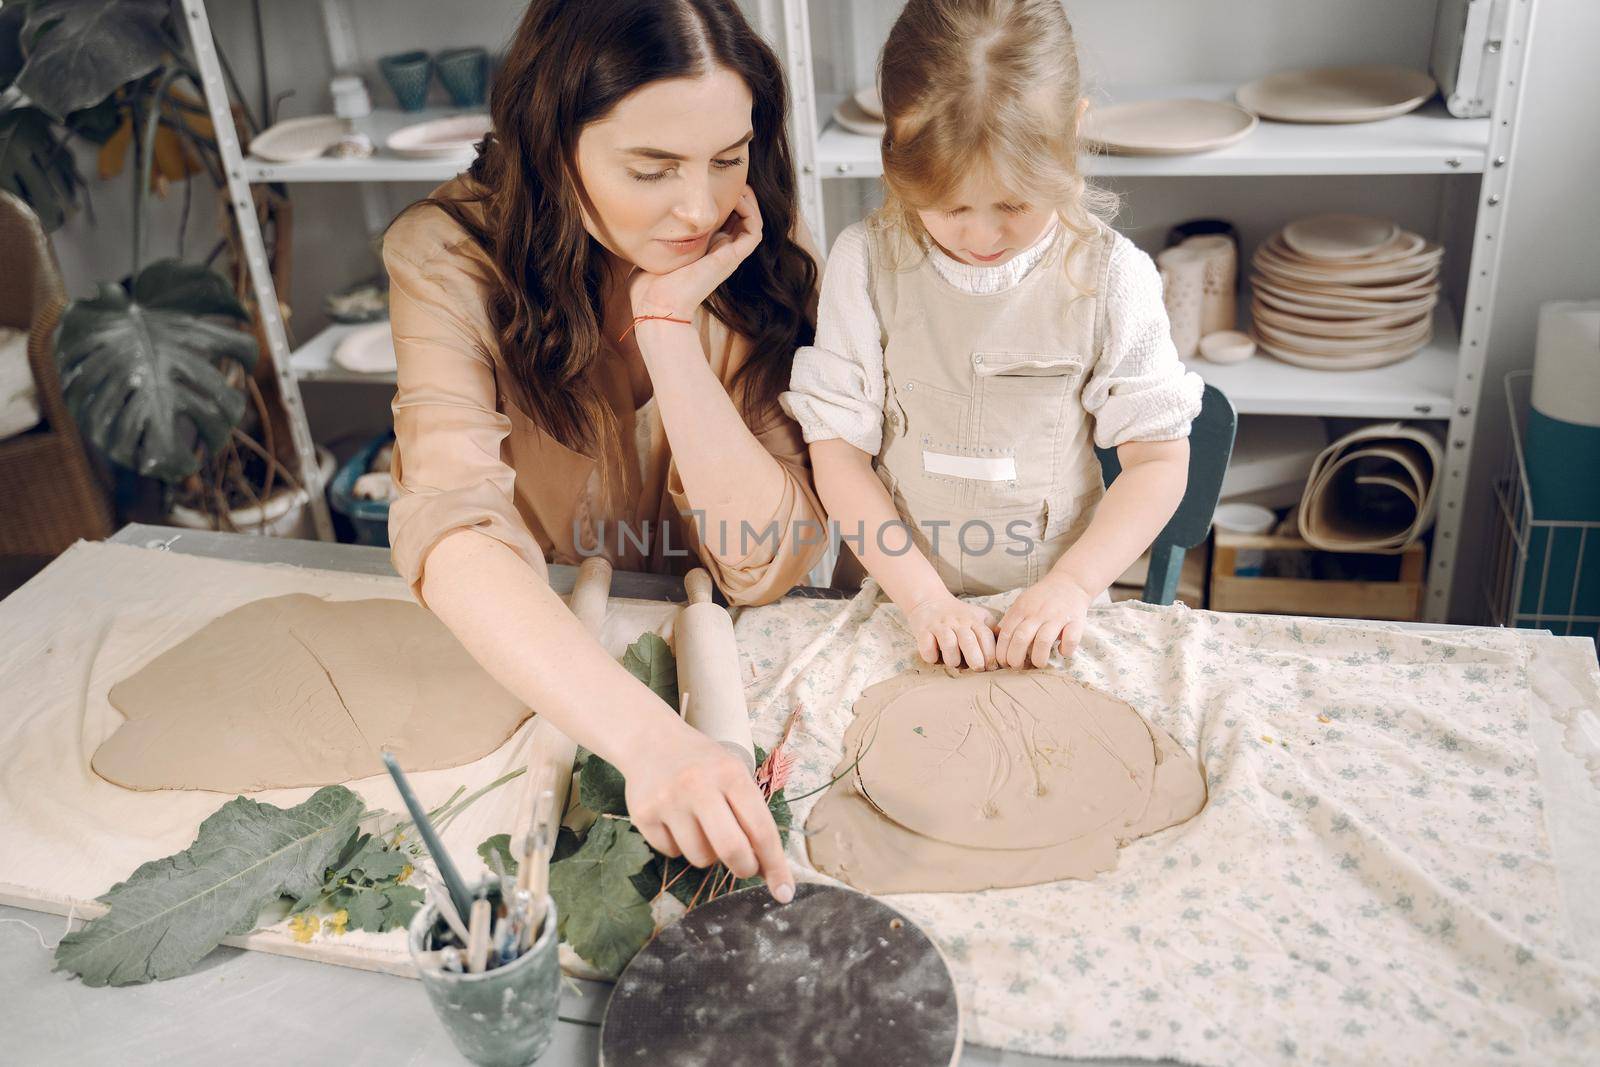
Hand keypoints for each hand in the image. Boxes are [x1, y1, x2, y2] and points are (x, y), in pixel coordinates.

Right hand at [619, 714, 793, 902]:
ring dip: (708, 854)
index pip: (760, 829)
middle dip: (744, 868)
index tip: (784, 892)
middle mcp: (698, 786)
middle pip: (731, 850)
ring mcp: (668, 801)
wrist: (650, 740)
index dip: (775, 865)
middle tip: (745, 867)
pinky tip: (676, 822)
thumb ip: (751, 815)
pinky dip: (679, 846)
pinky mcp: (643, 814)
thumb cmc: (702, 763)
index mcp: (730, 774)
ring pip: (700, 858)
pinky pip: (671, 853)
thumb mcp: (733, 773)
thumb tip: (768, 868)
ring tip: (702, 827)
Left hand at [628, 185, 763, 320]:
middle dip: (737, 195)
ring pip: (752, 223)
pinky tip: (738, 197)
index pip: (722, 220)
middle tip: (728, 178)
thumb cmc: (648, 284)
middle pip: (739, 219)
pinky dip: (752, 212)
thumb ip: (655, 234)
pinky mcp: (732, 259)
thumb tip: (643, 217)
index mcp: (702, 250)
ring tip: (738, 184)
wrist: (656, 305)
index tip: (711, 182)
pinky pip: (754, 231)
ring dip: (749, 201)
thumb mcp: (652, 248)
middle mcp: (718, 252)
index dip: (721, 200)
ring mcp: (727, 256)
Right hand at [905, 592, 998, 669]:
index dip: (991, 654)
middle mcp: (957, 622)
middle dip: (976, 658)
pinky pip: (926, 646)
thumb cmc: (958, 616)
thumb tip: (1009, 648)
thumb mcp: (979, 617)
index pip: (986, 637)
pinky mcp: (923, 630)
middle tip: (977, 668)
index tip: (993, 667)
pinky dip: (931, 655)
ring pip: (948, 644)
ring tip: (954, 663)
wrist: (929, 600)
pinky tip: (934, 657)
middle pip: (969, 641)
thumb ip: (992, 630)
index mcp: (973, 620)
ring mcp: (940, 626)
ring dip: (952, 658)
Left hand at [996, 572, 1092, 668]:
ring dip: (1039, 658)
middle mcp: (1038, 613)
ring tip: (1038, 664)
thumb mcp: (1021, 602)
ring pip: (1043, 641)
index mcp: (1022, 609)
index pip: (1007, 633)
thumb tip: (996, 637)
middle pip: (1022, 638)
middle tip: (1017, 667)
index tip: (1003, 663)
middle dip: (1016, 657)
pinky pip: (1070, 640)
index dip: (1002, 652)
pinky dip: (1065, 650)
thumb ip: (1010, 619)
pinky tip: (1062, 652)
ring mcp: (1057, 617)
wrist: (1070, 582)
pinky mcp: (1076, 621)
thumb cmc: (1042, 597)